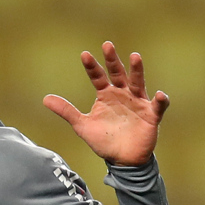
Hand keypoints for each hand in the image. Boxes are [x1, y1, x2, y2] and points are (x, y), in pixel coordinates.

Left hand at [43, 41, 169, 166]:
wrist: (122, 159)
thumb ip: (66, 111)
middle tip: (107, 45)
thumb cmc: (104, 140)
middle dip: (112, 60)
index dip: (91, 67)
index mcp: (106, 95)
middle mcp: (122, 94)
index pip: (97, 77)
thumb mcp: (82, 125)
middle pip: (117, 74)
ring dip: (136, 71)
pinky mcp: (151, 115)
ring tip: (135, 56)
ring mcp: (138, 103)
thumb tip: (45, 98)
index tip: (84, 54)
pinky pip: (158, 106)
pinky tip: (159, 94)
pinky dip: (160, 100)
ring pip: (137, 83)